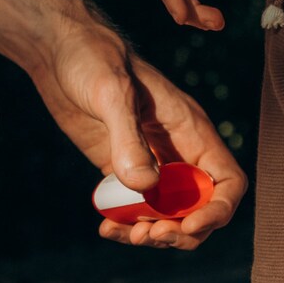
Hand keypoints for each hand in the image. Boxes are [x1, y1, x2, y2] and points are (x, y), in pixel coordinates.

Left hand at [26, 0, 248, 250]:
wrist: (56, 46)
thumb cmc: (90, 56)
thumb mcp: (110, 92)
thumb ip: (128, 138)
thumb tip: (144, 186)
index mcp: (190, 129)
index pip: (227, 181)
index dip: (217, 210)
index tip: (187, 225)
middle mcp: (176, 149)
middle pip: (200, 207)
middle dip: (181, 230)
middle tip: (146, 235)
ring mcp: (149, 161)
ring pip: (169, 214)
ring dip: (154, 234)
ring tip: (124, 235)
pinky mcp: (121, 168)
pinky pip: (135, 209)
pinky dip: (125, 227)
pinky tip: (105, 229)